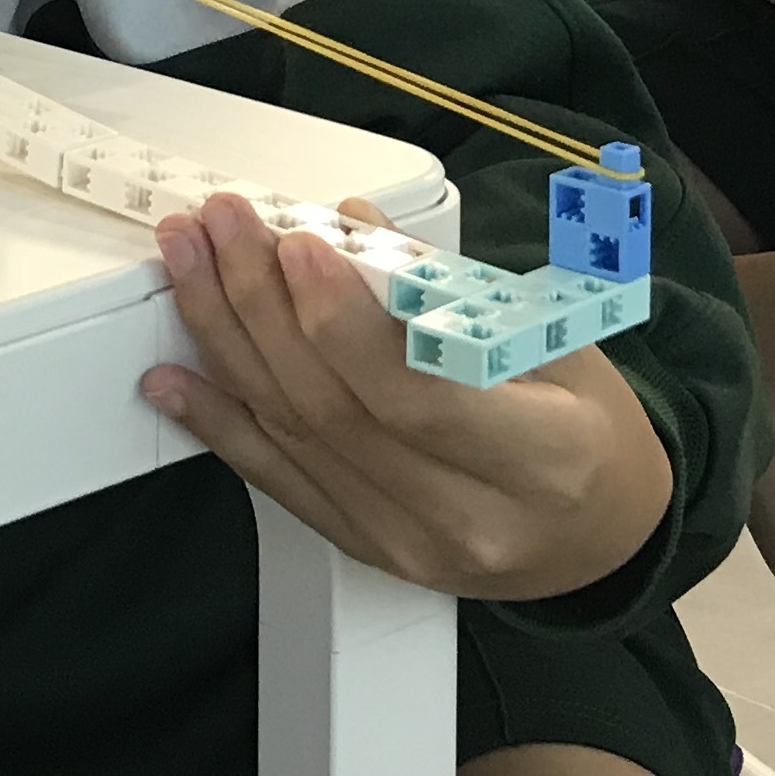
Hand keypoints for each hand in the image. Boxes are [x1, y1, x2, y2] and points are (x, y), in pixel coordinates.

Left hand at [140, 194, 671, 602]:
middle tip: (222, 226)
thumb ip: (455, 290)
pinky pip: (278, 482)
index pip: (419, 398)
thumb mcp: (559, 342)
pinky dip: (219, 421)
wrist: (600, 536)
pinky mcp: (364, 549)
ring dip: (227, 340)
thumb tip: (351, 226)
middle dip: (263, 305)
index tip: (298, 248)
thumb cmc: (587, 426)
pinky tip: (174, 376)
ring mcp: (406, 544)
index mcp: (541, 462)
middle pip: (338, 411)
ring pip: (294, 437)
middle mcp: (467, 518)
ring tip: (188, 262)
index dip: (344, 323)